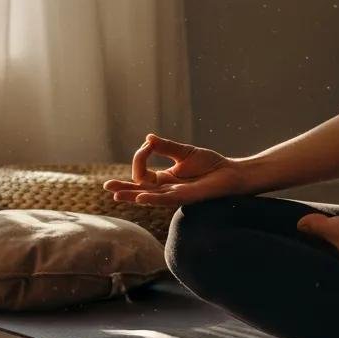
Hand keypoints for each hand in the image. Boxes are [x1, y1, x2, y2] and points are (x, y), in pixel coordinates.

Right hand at [102, 132, 249, 206]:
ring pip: (148, 197)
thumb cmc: (210, 164)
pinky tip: (140, 197)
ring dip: (132, 195)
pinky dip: (152, 198)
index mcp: (164, 179)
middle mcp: (166, 189)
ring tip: (116, 195)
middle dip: (123, 189)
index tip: (147, 144)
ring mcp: (175, 195)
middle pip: (139, 190)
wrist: (231, 173)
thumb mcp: (184, 152)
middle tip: (107, 187)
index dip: (140, 157)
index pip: (143, 172)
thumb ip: (166, 147)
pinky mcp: (186, 197)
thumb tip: (147, 138)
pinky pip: (165, 199)